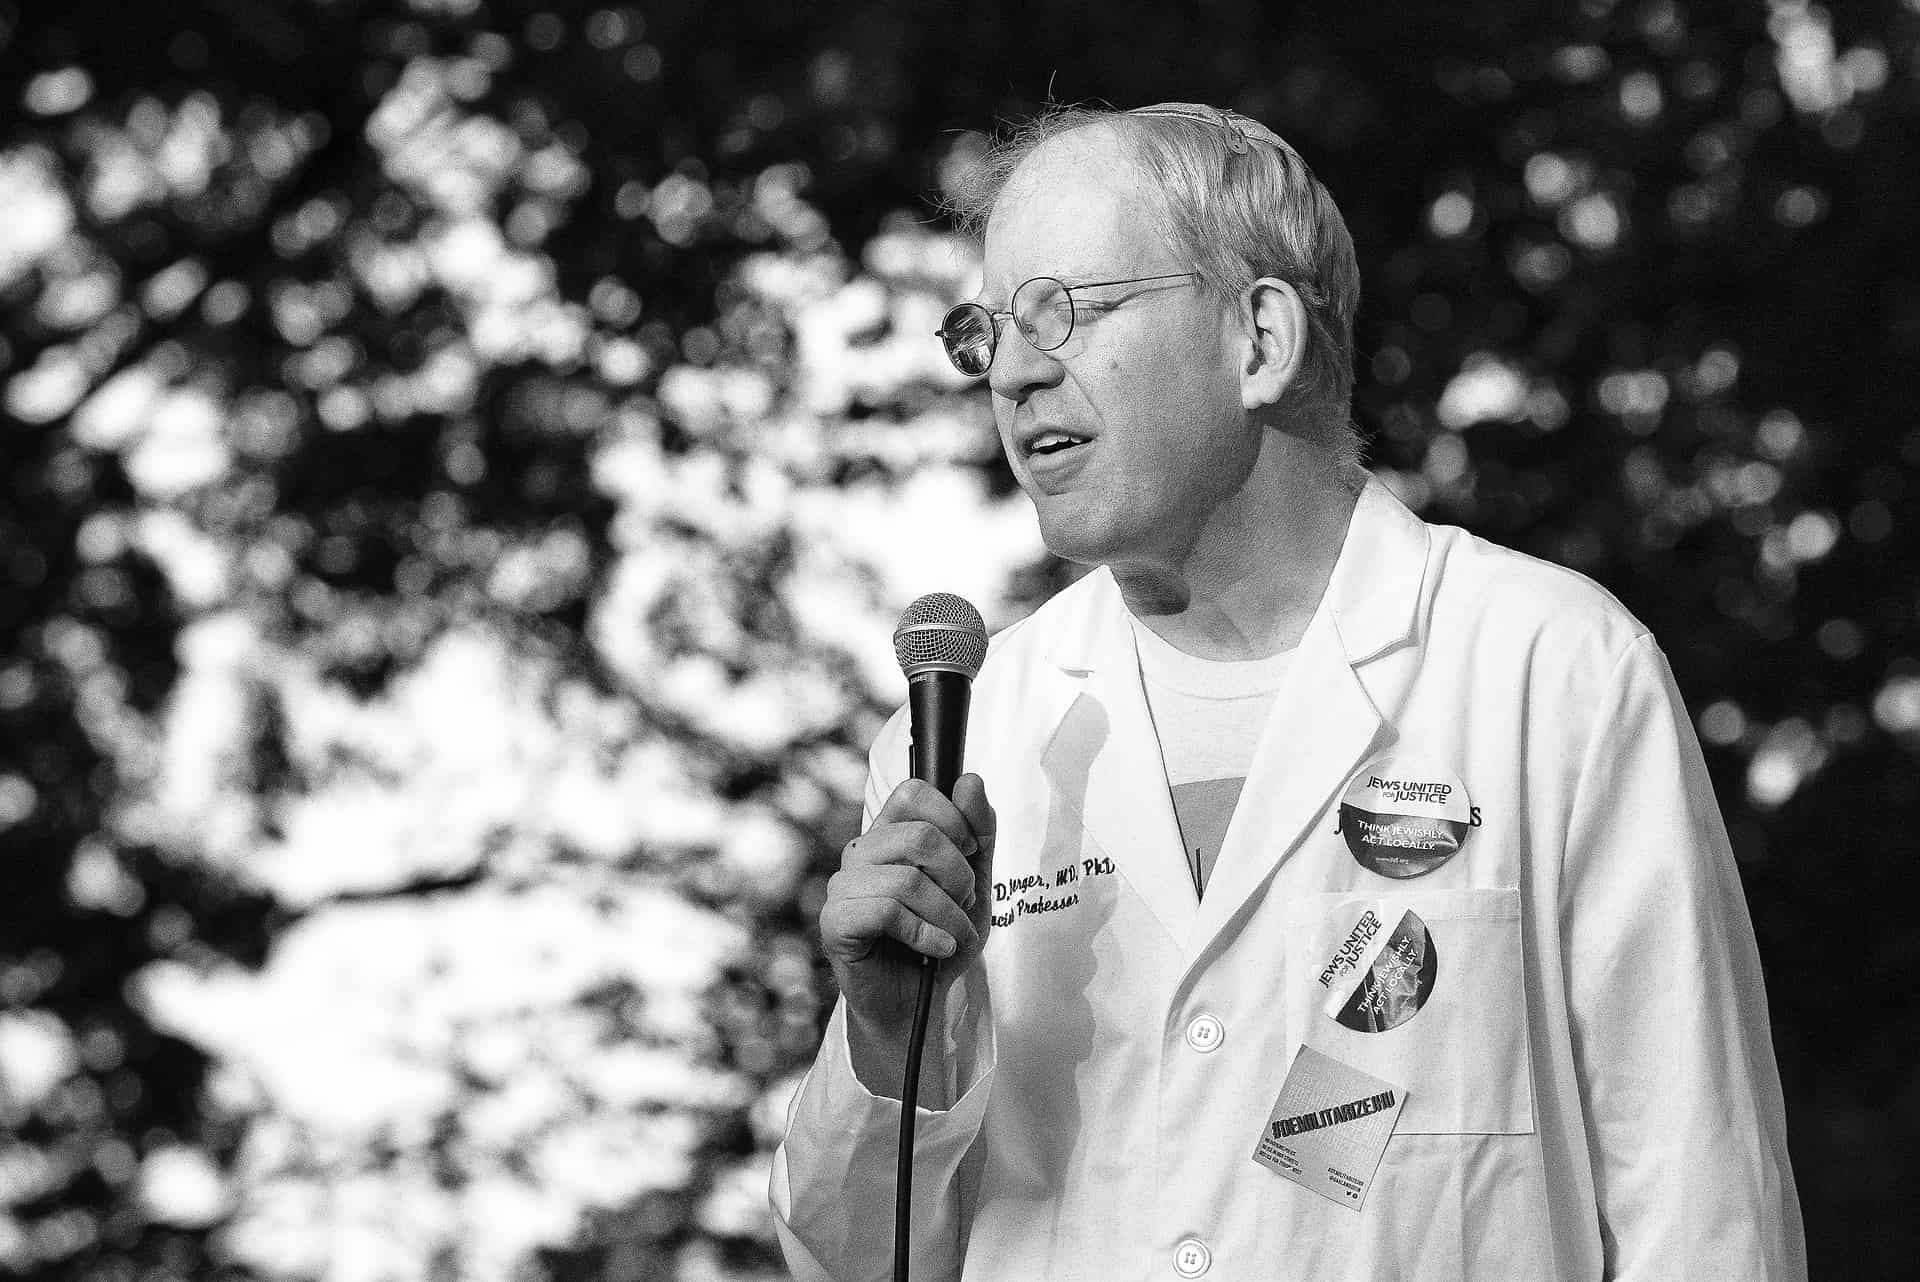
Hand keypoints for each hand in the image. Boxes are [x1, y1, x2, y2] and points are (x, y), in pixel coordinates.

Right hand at [820, 774, 996, 1039]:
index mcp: (889, 834)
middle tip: (963, 904)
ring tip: (953, 935)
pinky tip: (935, 949)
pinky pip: (886, 912)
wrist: (919, 1003)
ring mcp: (843, 887)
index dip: (953, 819)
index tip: (969, 853)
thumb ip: (980, 832)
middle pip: (919, 834)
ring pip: (908, 879)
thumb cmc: (942, 938)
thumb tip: (970, 780)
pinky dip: (925, 934)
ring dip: (947, 914)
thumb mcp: (976, 883)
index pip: (914, 792)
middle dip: (958, 875)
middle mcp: (861, 852)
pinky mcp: (836, 924)